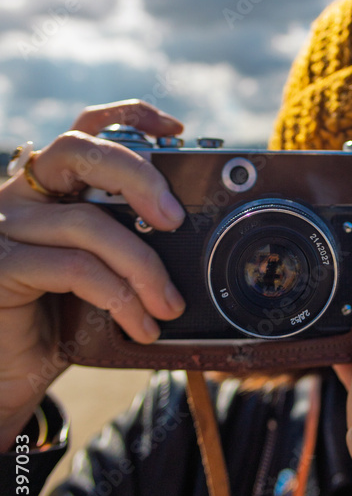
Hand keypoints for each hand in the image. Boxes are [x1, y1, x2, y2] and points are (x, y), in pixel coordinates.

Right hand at [0, 100, 186, 449]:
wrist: (9, 379)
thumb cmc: (59, 323)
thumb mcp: (101, 274)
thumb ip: (127, 244)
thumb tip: (189, 241)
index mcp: (49, 189)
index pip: (85, 129)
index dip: (130, 116)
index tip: (176, 130)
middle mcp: (21, 196)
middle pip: (80, 150)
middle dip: (138, 175)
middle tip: (176, 218)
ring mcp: (5, 228)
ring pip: (88, 222)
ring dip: (142, 266)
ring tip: (169, 304)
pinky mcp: (1, 266)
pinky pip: (75, 268)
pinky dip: (120, 296)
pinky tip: (141, 324)